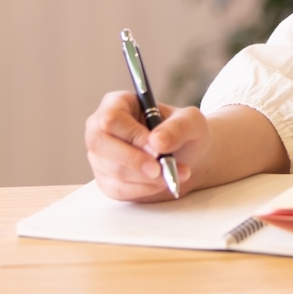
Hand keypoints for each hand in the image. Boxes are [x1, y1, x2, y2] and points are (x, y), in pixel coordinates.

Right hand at [85, 91, 210, 201]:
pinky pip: (117, 189)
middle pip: (100, 144)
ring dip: (145, 177)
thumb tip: (157, 141)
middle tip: (160, 170)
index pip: (112, 118)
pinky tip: (160, 183)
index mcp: (117, 104)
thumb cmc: (185, 133)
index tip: (157, 150)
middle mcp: (101, 128)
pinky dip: (143, 189)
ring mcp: (100, 156)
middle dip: (133, 160)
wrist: (188, 158)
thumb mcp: (192, 122)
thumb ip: (178, 127)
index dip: (133, 136)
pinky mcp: (106, 180)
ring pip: (113, 170)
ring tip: (172, 174)